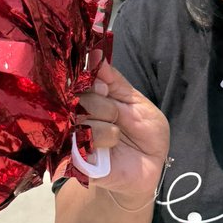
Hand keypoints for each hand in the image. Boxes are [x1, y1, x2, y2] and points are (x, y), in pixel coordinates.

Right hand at [75, 58, 169, 206]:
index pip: (79, 79)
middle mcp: (75, 115)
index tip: (107, 89)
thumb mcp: (136, 102)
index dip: (93, 80)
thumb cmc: (143, 133)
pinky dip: (100, 144)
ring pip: (81, 121)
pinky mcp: (74, 161)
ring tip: (118, 138)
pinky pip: (79, 146)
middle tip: (117, 117)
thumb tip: (94, 54)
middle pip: (80, 99)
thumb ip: (115, 81)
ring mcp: (72, 137)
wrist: (149, 169)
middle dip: (106, 107)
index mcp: (89, 98)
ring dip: (108, 129)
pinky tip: (111, 149)